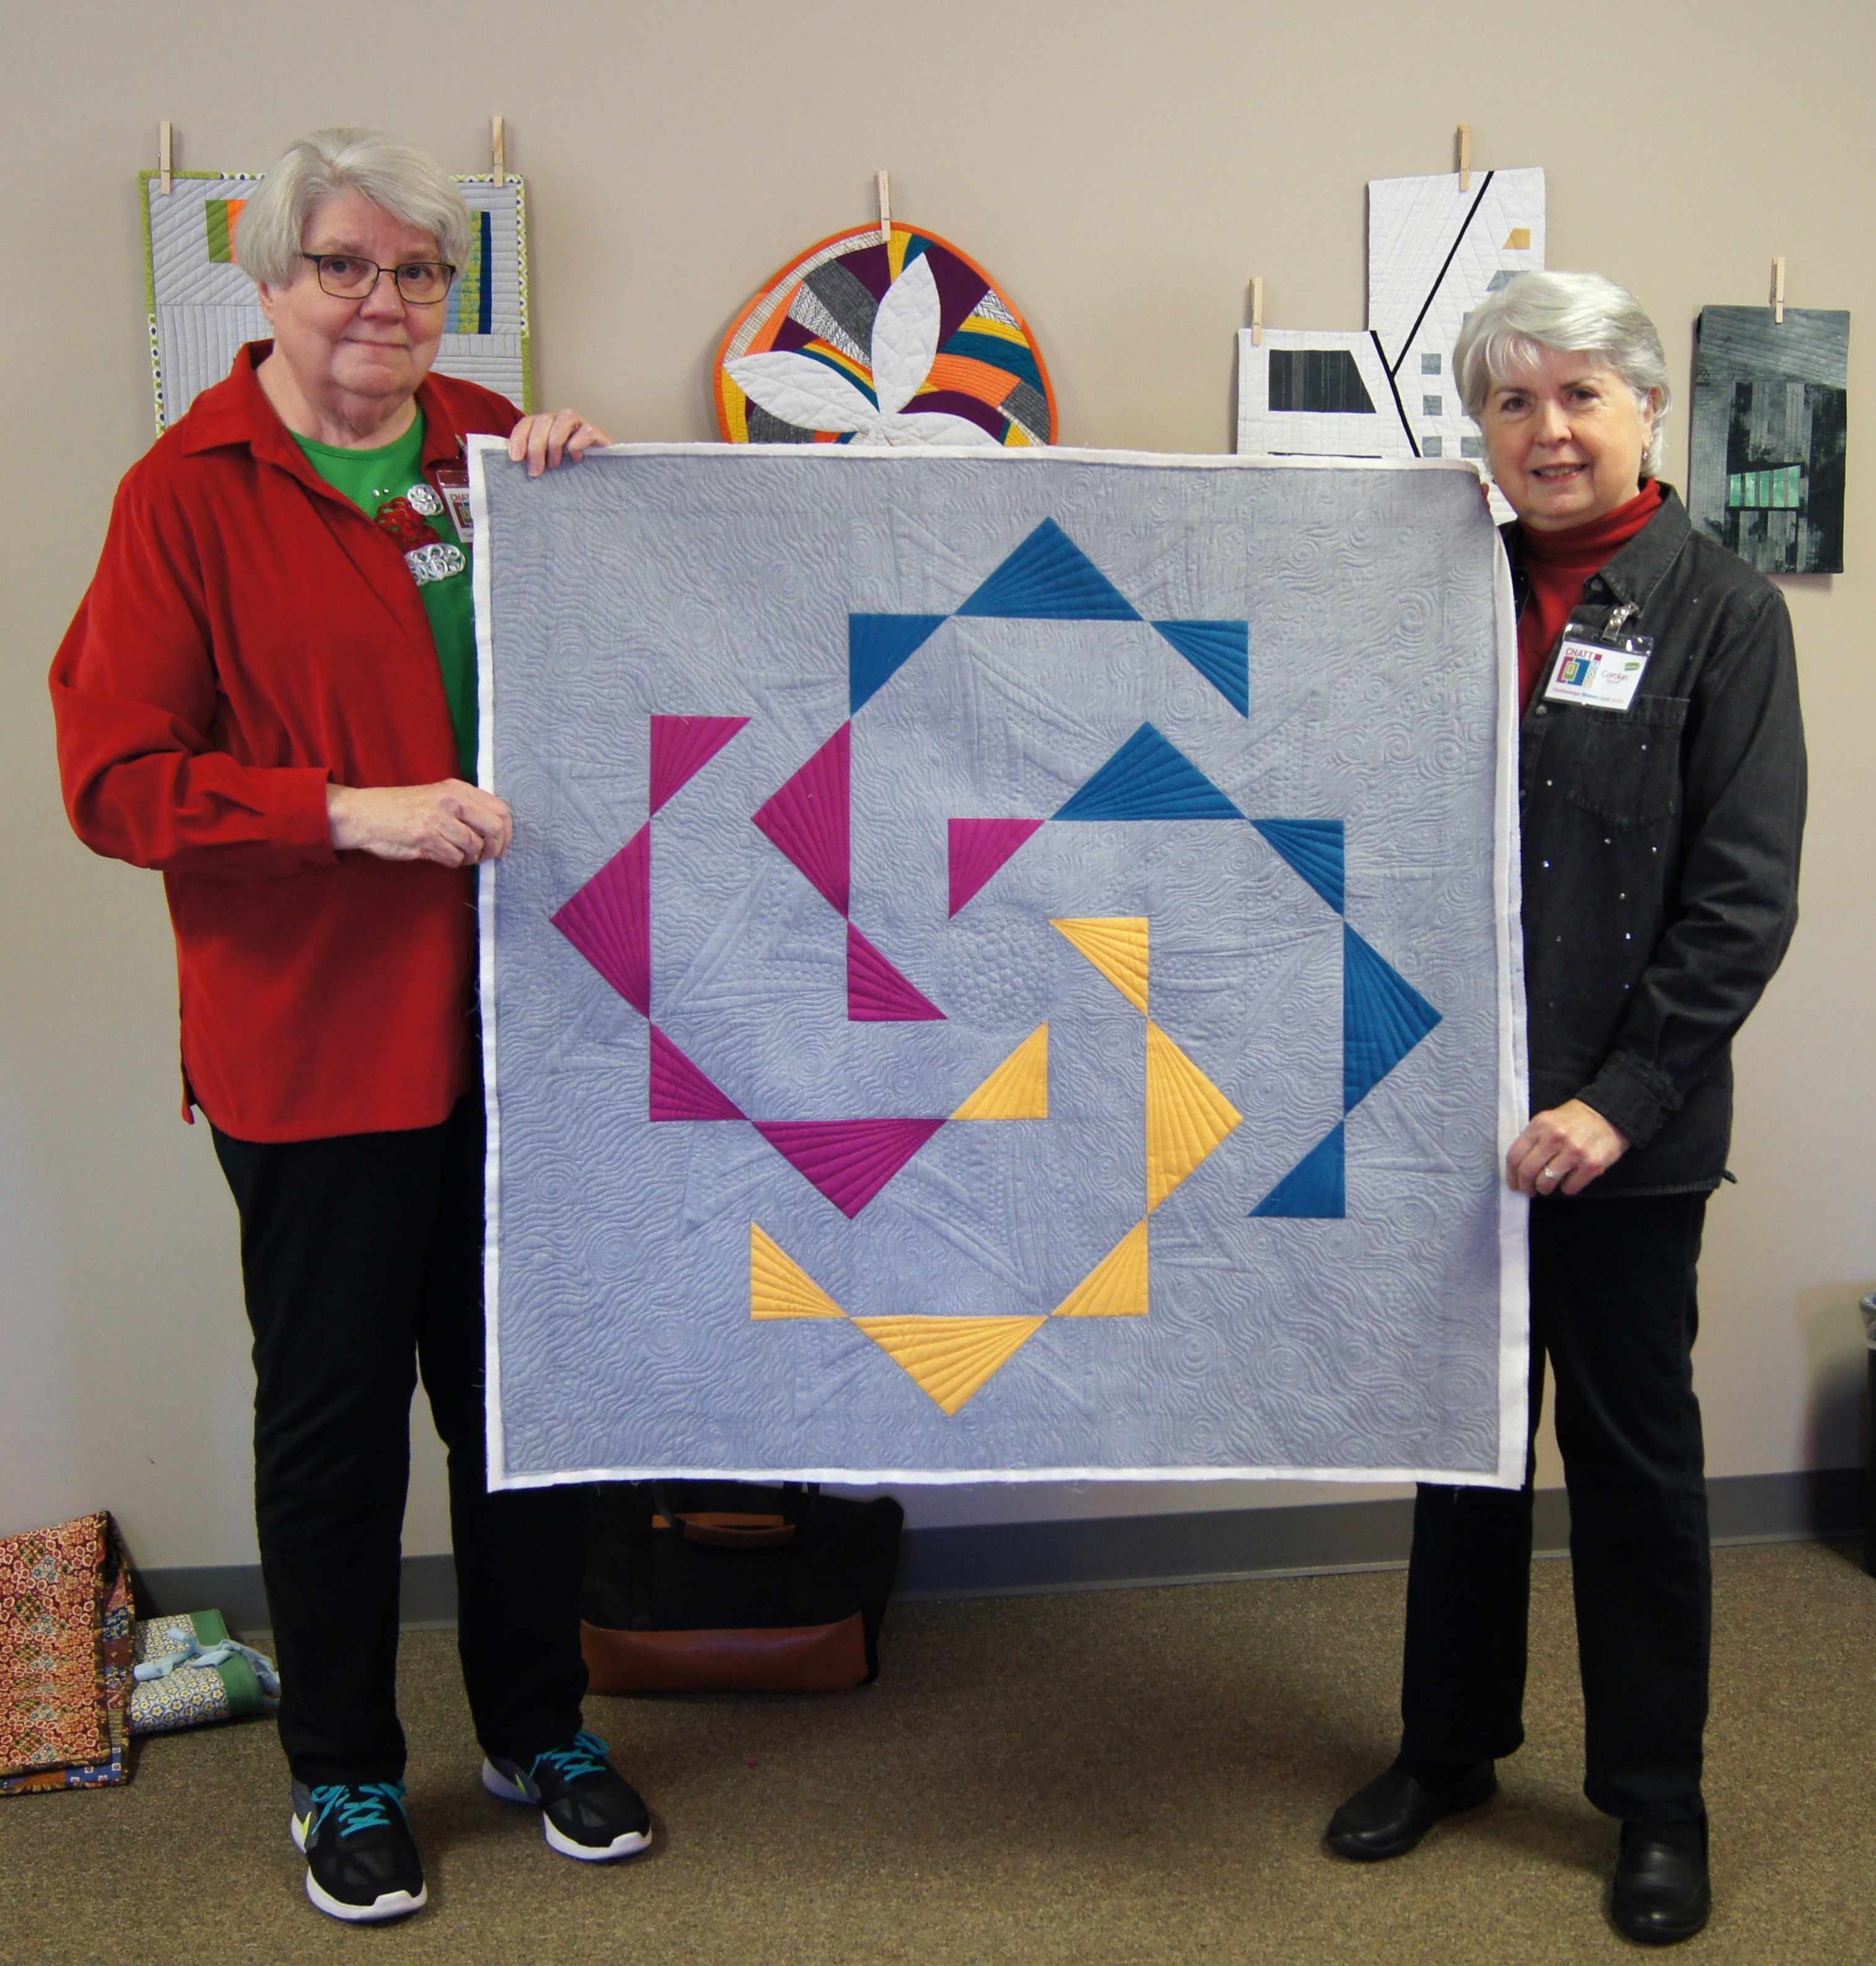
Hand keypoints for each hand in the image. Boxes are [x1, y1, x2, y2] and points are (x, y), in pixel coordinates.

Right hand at [327, 781, 513, 866]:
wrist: (365, 814)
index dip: (507, 833)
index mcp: (458, 789)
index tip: (503, 847)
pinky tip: (440, 855)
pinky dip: (451, 862)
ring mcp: (439, 819)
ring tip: (454, 853)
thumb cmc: (403, 809)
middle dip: (494, 849)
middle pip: (494, 830)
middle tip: (484, 857)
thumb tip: (496, 834)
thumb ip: (466, 809)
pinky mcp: (426, 838)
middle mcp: (451, 801)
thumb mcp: (438, 797)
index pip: (501, 811)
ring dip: (468, 858)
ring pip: (474, 847)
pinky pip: (454, 858)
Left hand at [507, 409, 610, 476]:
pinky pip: (585, 431)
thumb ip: (530, 462)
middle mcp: (560, 422)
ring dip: (555, 443)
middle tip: (536, 471)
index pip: (527, 422)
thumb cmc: (568, 477)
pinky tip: (576, 459)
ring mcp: (580, 426)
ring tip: (556, 465)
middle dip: (536, 446)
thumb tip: (512, 462)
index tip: (516, 458)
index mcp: (545, 428)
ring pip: (564, 418)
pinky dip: (577, 445)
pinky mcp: (597, 434)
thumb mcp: (544, 469)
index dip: (519, 437)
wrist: (599, 484)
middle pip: (543, 420)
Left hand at [1506, 1099, 1629, 1197]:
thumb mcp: (1548, 1119)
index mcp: (1540, 1125)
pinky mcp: (1591, 1165)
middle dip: (1525, 1186)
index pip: (1515, 1156)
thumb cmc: (1575, 1119)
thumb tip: (1519, 1165)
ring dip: (1544, 1189)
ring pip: (1546, 1182)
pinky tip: (1568, 1180)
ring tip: (1546, 1187)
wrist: (1610, 1115)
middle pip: (1528, 1171)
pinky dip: (1566, 1188)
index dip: (1511, 1175)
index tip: (1513, 1183)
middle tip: (1528, 1190)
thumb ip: (1533, 1138)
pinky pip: (1569, 1188)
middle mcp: (1555, 1138)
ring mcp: (1574, 1152)